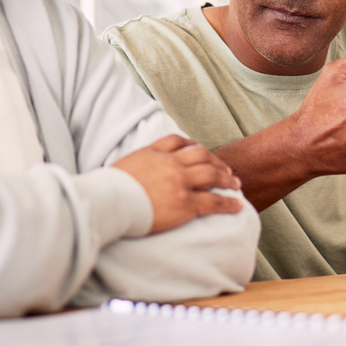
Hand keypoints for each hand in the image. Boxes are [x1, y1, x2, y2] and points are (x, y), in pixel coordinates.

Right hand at [113, 135, 245, 233]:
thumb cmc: (108, 189)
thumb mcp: (122, 165)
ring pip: (212, 175)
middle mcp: (171, 164)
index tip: (200, 151)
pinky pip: (213, 201)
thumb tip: (135, 169)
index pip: (179, 142)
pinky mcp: (185, 203)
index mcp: (154, 153)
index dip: (193, 146)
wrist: (109, 202)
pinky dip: (228, 202)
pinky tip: (237, 204)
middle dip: (216, 162)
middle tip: (225, 170)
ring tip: (235, 184)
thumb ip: (136, 163)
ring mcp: (180, 182)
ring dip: (226, 179)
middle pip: (201, 156)